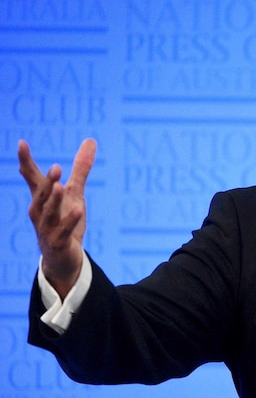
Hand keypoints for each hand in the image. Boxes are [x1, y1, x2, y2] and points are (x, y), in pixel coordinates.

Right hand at [18, 138, 96, 298]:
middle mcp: (40, 212)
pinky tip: (79, 211)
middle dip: (47, 181)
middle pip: (41, 194)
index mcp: (42, 198)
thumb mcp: (75, 193)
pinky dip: (70, 222)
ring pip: (48, 213)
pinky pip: (63, 231)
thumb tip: (91, 140)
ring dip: (53, 201)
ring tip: (60, 187)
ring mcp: (47, 228)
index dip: (26, 161)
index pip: (32, 177)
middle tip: (56, 167)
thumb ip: (81, 168)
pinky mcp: (58, 242)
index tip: (22, 143)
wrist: (63, 256)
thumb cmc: (65, 220)